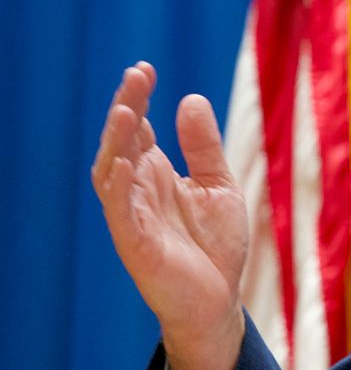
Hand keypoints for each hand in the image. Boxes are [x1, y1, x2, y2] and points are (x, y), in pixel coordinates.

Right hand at [91, 62, 247, 369]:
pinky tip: (124, 163)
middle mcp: (139, 191)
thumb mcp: (219, 186)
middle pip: (123, 142)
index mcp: (157, 175)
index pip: (140, 130)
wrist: (219, 301)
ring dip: (117, 141)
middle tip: (136, 76)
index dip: (139, 99)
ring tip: (128, 109)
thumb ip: (204, 147)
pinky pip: (120, 213)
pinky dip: (119, 187)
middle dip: (127, 108)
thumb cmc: (215, 246)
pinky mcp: (136, 245)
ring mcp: (133, 217)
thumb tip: (191, 99)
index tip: (145, 68)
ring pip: (112, 172)